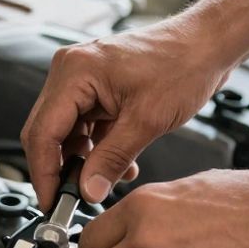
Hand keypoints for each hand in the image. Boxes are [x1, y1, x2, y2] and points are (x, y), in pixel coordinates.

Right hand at [20, 16, 237, 208]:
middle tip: (72, 201)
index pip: (41, 132)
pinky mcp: (97, 90)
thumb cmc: (183, 64)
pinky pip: (85, 128)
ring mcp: (83, 80)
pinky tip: (121, 166)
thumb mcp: (147, 120)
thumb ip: (112, 159)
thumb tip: (88, 191)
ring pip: (66, 134)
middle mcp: (71, 72)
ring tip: (106, 182)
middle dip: (60, 170)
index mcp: (75, 72)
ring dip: (83, 162)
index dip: (43, 173)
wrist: (207, 45)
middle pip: (47, 133)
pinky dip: (97, 150)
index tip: (52, 202)